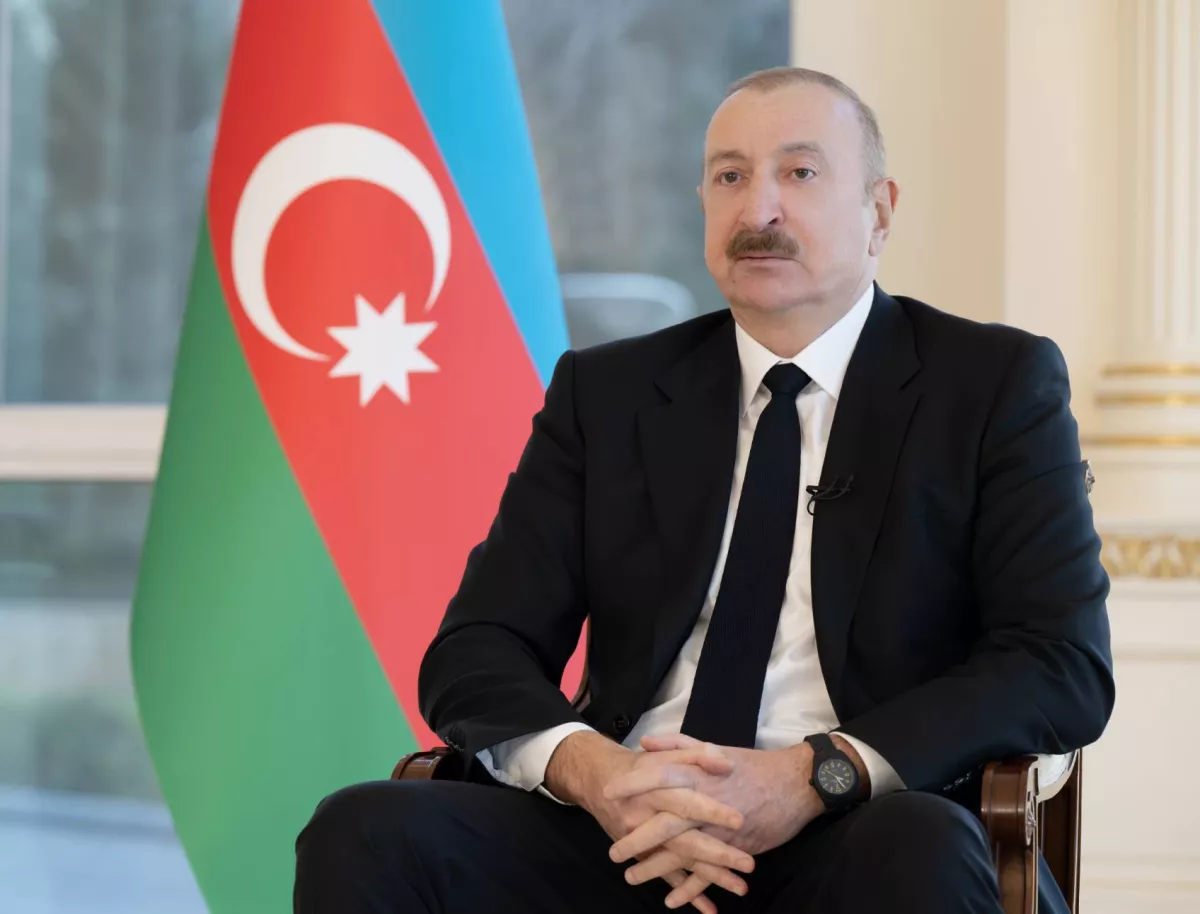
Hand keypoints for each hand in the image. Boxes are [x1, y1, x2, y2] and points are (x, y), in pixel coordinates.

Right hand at [546, 732, 753, 911]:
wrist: (601, 782)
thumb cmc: (642, 765)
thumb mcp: (666, 753)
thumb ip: (697, 754)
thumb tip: (726, 764)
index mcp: (656, 789)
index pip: (685, 801)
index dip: (711, 811)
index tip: (740, 821)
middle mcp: (647, 817)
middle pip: (684, 838)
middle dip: (717, 852)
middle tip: (748, 863)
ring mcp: (644, 841)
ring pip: (679, 861)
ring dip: (709, 877)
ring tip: (741, 887)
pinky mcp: (644, 856)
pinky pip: (666, 877)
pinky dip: (687, 894)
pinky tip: (709, 908)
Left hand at [606, 734, 824, 907]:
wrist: (795, 784)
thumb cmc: (752, 765)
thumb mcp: (715, 748)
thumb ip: (678, 746)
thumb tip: (646, 743)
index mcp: (699, 774)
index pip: (658, 777)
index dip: (633, 785)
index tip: (608, 793)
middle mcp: (707, 802)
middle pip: (665, 822)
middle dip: (636, 838)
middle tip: (613, 851)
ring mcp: (721, 829)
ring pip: (684, 852)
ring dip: (657, 868)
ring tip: (631, 877)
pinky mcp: (736, 848)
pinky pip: (710, 873)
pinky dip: (691, 888)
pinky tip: (671, 901)